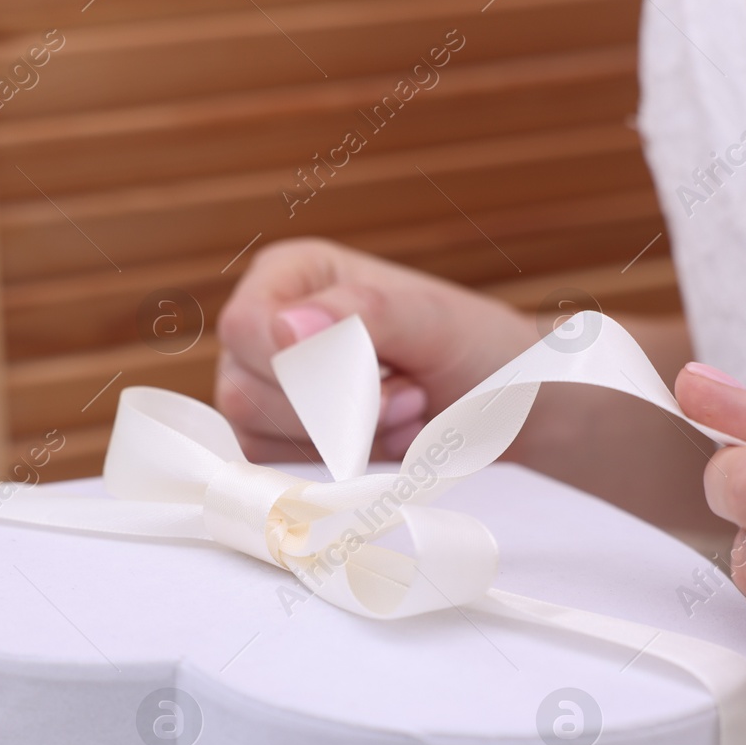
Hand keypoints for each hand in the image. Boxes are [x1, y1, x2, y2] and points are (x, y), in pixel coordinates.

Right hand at [216, 238, 535, 459]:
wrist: (502, 405)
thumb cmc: (472, 348)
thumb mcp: (431, 320)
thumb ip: (362, 313)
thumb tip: (286, 327)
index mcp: (291, 276)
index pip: (247, 327)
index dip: (300, 366)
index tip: (377, 371)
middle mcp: (265, 329)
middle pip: (243, 389)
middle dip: (336, 408)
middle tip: (407, 393)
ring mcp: (264, 388)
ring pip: (257, 435)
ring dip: (345, 439)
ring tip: (404, 410)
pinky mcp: (277, 440)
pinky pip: (277, 468)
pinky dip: (340, 465)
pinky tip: (387, 441)